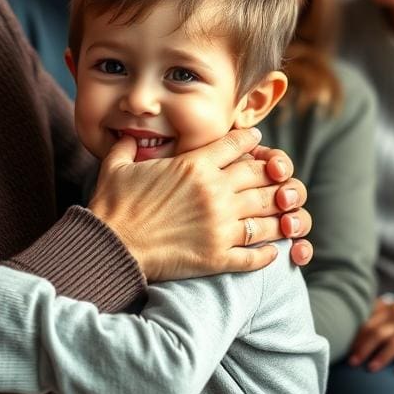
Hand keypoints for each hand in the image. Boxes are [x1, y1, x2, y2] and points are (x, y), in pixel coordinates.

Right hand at [88, 127, 310, 281]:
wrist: (109, 246)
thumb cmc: (112, 206)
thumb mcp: (117, 166)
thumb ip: (127, 147)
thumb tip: (126, 137)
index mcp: (194, 166)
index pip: (237, 144)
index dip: (251, 141)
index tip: (257, 143)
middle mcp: (214, 192)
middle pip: (260, 175)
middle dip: (273, 173)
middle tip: (278, 176)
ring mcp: (219, 226)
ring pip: (268, 213)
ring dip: (279, 212)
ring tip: (283, 212)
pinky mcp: (217, 256)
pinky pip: (256, 253)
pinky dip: (268, 251)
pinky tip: (272, 248)